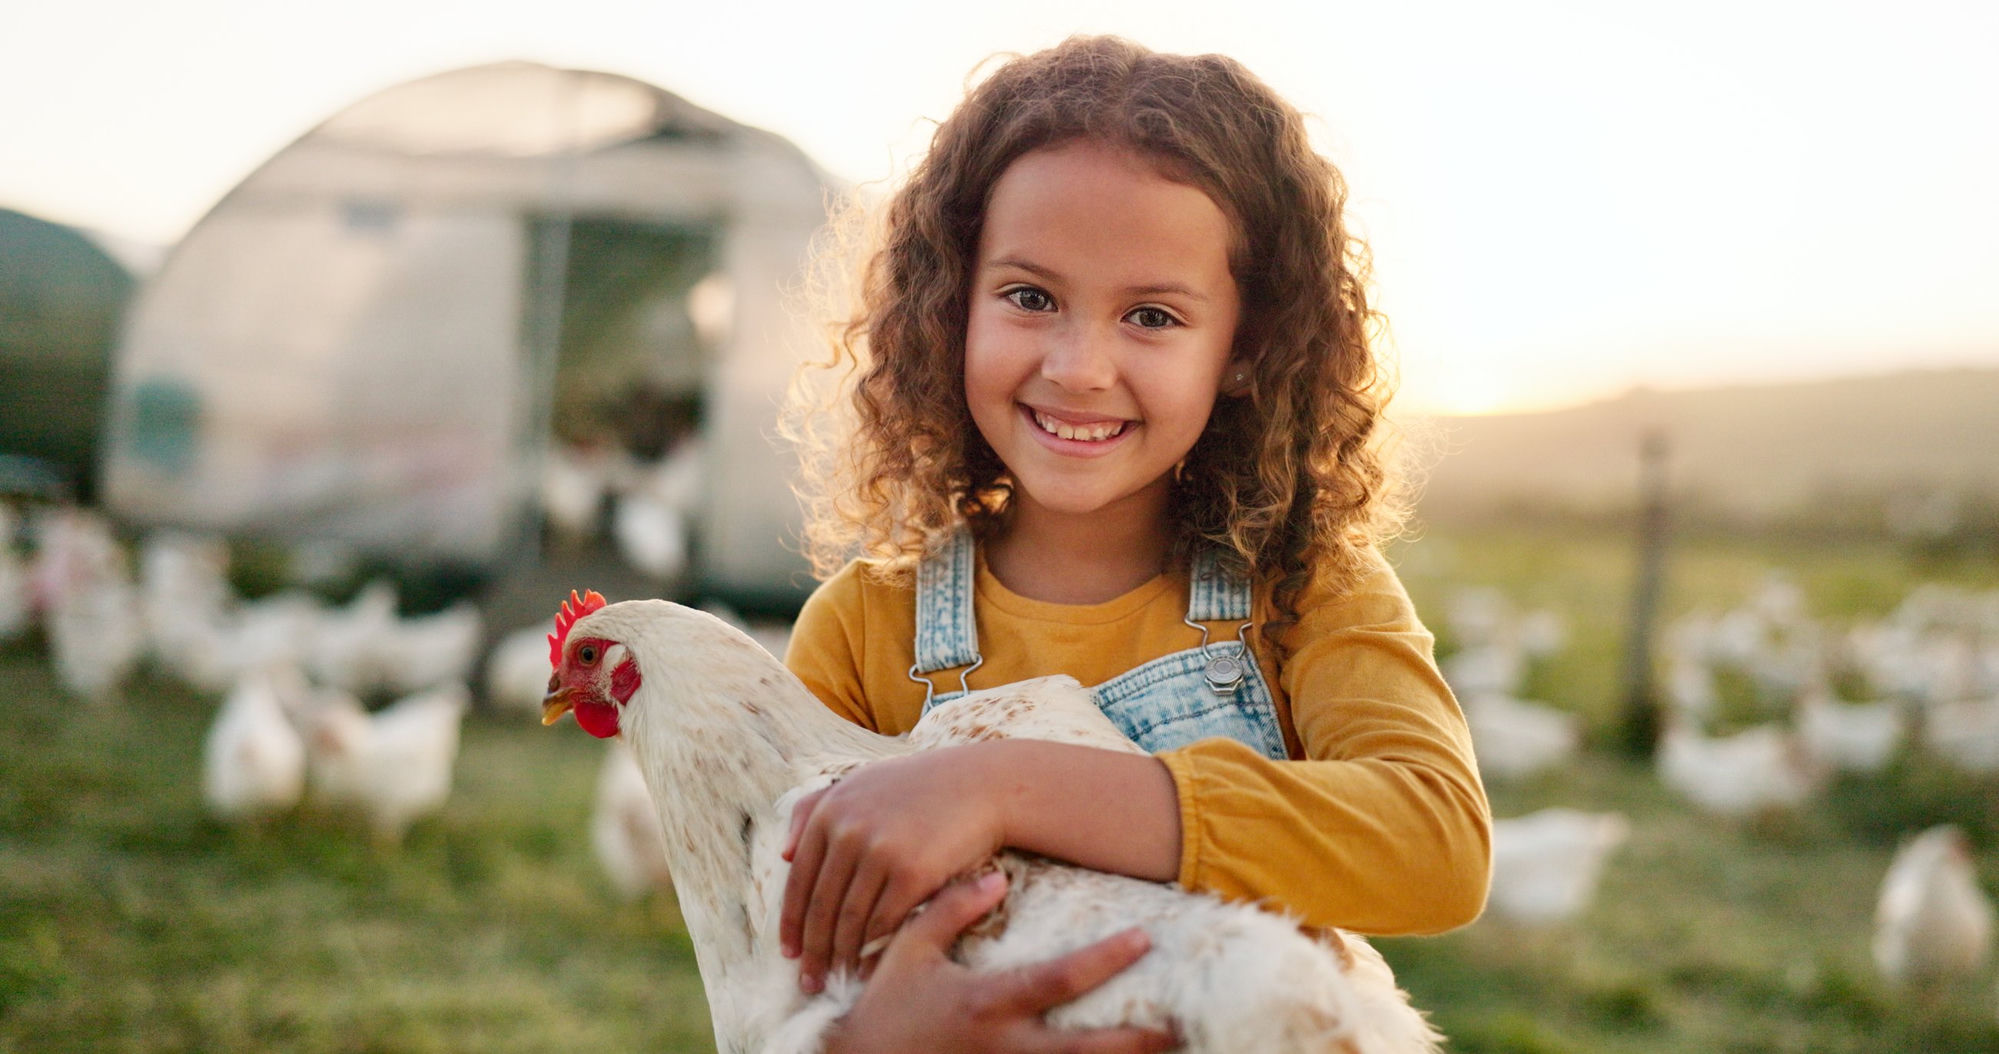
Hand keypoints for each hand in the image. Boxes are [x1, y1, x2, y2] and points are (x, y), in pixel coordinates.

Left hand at [782, 746, 1004, 992]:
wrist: (983, 786)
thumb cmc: (921, 788)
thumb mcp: (862, 783)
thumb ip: (815, 807)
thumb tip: (783, 854)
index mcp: (830, 811)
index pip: (799, 880)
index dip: (791, 923)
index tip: (789, 953)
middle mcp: (849, 830)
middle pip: (820, 906)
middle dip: (813, 951)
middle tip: (810, 982)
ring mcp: (880, 851)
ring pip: (850, 920)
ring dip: (841, 957)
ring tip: (839, 980)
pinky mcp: (914, 872)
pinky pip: (884, 922)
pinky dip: (874, 950)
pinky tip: (871, 968)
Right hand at [824, 871, 1177, 1053]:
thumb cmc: (884, 1009)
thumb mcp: (911, 951)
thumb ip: (951, 909)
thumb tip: (998, 874)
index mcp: (986, 1004)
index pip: (1059, 979)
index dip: (1105, 959)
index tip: (1144, 939)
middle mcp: (1004, 1049)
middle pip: (1086, 1051)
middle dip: (1136, 1042)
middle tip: (1180, 1025)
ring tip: (1164, 1050)